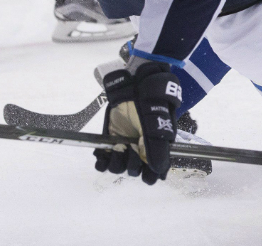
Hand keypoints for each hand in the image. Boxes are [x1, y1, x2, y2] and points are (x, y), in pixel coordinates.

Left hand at [94, 62, 180, 184]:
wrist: (133, 85)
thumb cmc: (150, 104)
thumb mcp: (156, 126)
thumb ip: (158, 149)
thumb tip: (159, 172)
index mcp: (156, 149)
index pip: (153, 174)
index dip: (148, 176)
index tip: (144, 171)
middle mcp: (139, 151)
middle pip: (134, 172)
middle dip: (132, 163)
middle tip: (130, 148)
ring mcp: (124, 146)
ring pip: (118, 168)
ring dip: (117, 162)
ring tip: (118, 148)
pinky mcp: (109, 141)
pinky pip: (103, 161)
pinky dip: (101, 161)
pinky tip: (102, 155)